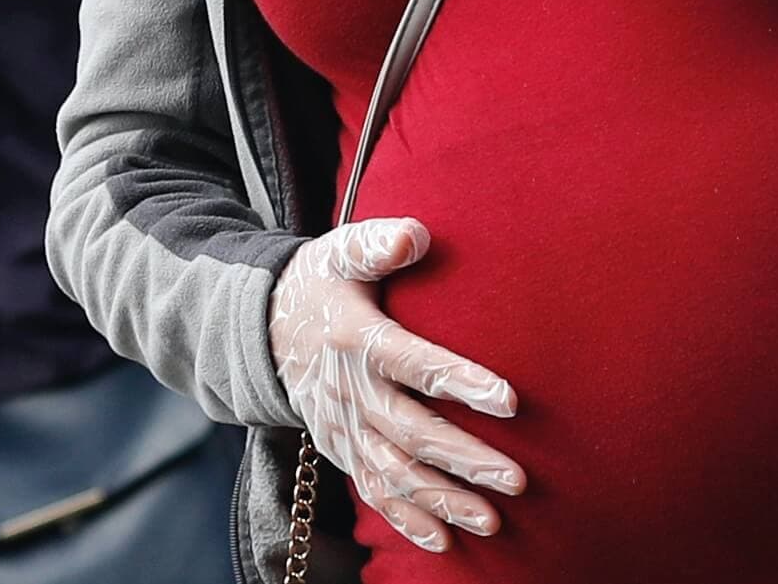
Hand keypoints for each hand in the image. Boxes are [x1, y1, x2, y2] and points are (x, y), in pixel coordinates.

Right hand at [270, 217, 522, 554]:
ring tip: (492, 519)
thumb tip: (416, 236)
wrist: (262, 325)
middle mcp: (349, 391)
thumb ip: (378, 243)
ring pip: (394, 472)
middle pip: (410, 431)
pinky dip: (405, 519)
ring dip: (442, 499)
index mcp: (357, 340)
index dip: (460, 381)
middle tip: (515, 477)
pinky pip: (372, 490)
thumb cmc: (321, 283)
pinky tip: (445, 541)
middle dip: (463, 457)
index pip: (414, 363)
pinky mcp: (339, 448)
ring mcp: (342, 426)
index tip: (510, 400)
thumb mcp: (340, 251)